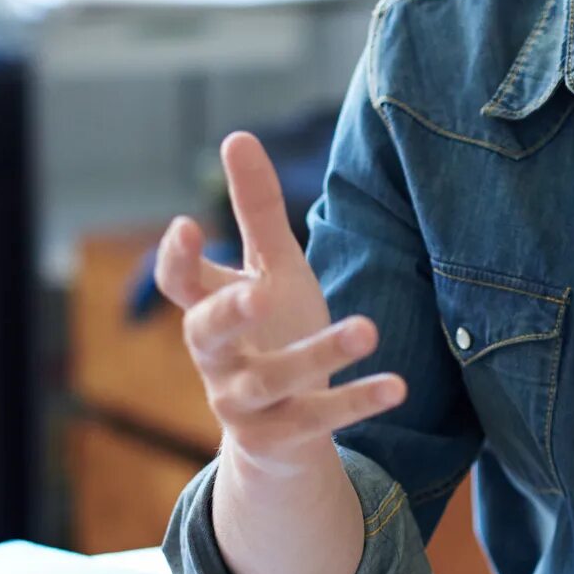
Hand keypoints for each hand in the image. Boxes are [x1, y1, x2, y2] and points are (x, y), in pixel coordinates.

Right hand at [153, 133, 404, 473]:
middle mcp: (215, 358)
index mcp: (208, 310)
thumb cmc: (271, 331)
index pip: (178, 283)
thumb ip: (256, 210)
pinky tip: (396, 385)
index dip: (177, 259)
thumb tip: (236, 135)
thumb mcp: (270, 270)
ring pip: (273, 378)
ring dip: (320, 354)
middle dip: (231, 313)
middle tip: (260, 292)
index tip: (186, 226)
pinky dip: (355, 402)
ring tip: (368, 328)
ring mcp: (242, 402)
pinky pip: (315, 420)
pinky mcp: (278, 437)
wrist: (279, 432)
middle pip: (208, 334)